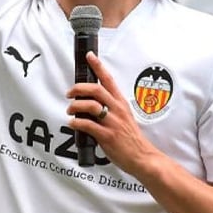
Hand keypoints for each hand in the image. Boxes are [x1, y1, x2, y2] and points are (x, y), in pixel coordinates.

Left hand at [67, 53, 160, 177]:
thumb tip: (91, 104)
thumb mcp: (124, 116)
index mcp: (121, 103)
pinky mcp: (107, 136)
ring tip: (70, 110)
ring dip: (75, 106)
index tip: (89, 56)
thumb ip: (110, 108)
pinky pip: (88, 125)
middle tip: (70, 92)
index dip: (98, 66)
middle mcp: (117, 110)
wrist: (141, 156)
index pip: (109, 80)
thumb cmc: (131, 138)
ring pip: (90, 106)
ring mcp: (112, 122)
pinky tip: (72, 123)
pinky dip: (76, 122)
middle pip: (96, 90)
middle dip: (79, 88)